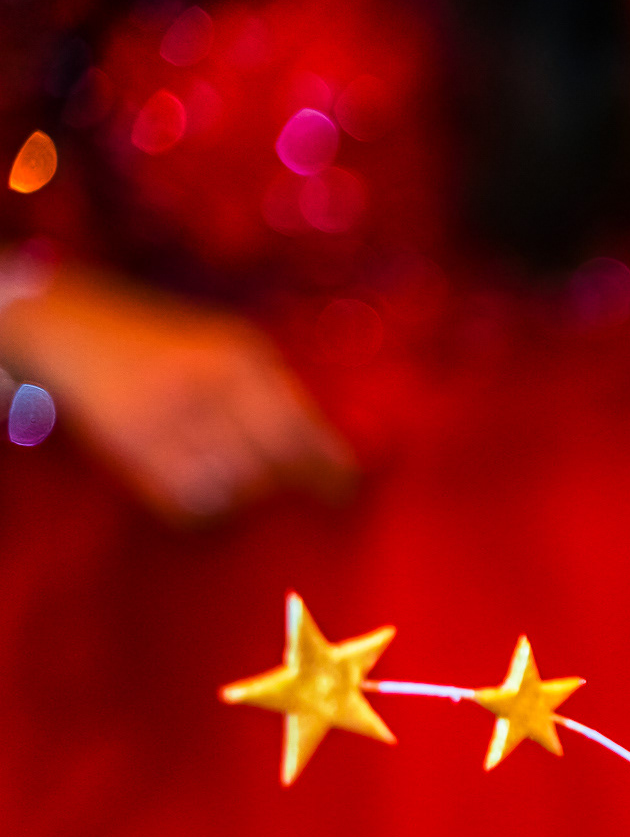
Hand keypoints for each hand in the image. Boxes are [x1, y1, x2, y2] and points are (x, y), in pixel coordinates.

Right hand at [0, 263, 354, 521]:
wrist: (77, 332)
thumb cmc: (168, 344)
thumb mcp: (230, 345)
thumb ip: (278, 389)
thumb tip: (330, 450)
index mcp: (240, 360)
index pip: (300, 427)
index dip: (328, 466)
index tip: (346, 490)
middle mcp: (209, 389)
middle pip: (273, 465)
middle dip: (286, 482)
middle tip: (289, 486)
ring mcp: (169, 421)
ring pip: (233, 487)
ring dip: (242, 492)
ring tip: (231, 470)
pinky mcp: (134, 450)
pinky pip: (189, 500)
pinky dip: (202, 503)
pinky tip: (199, 481)